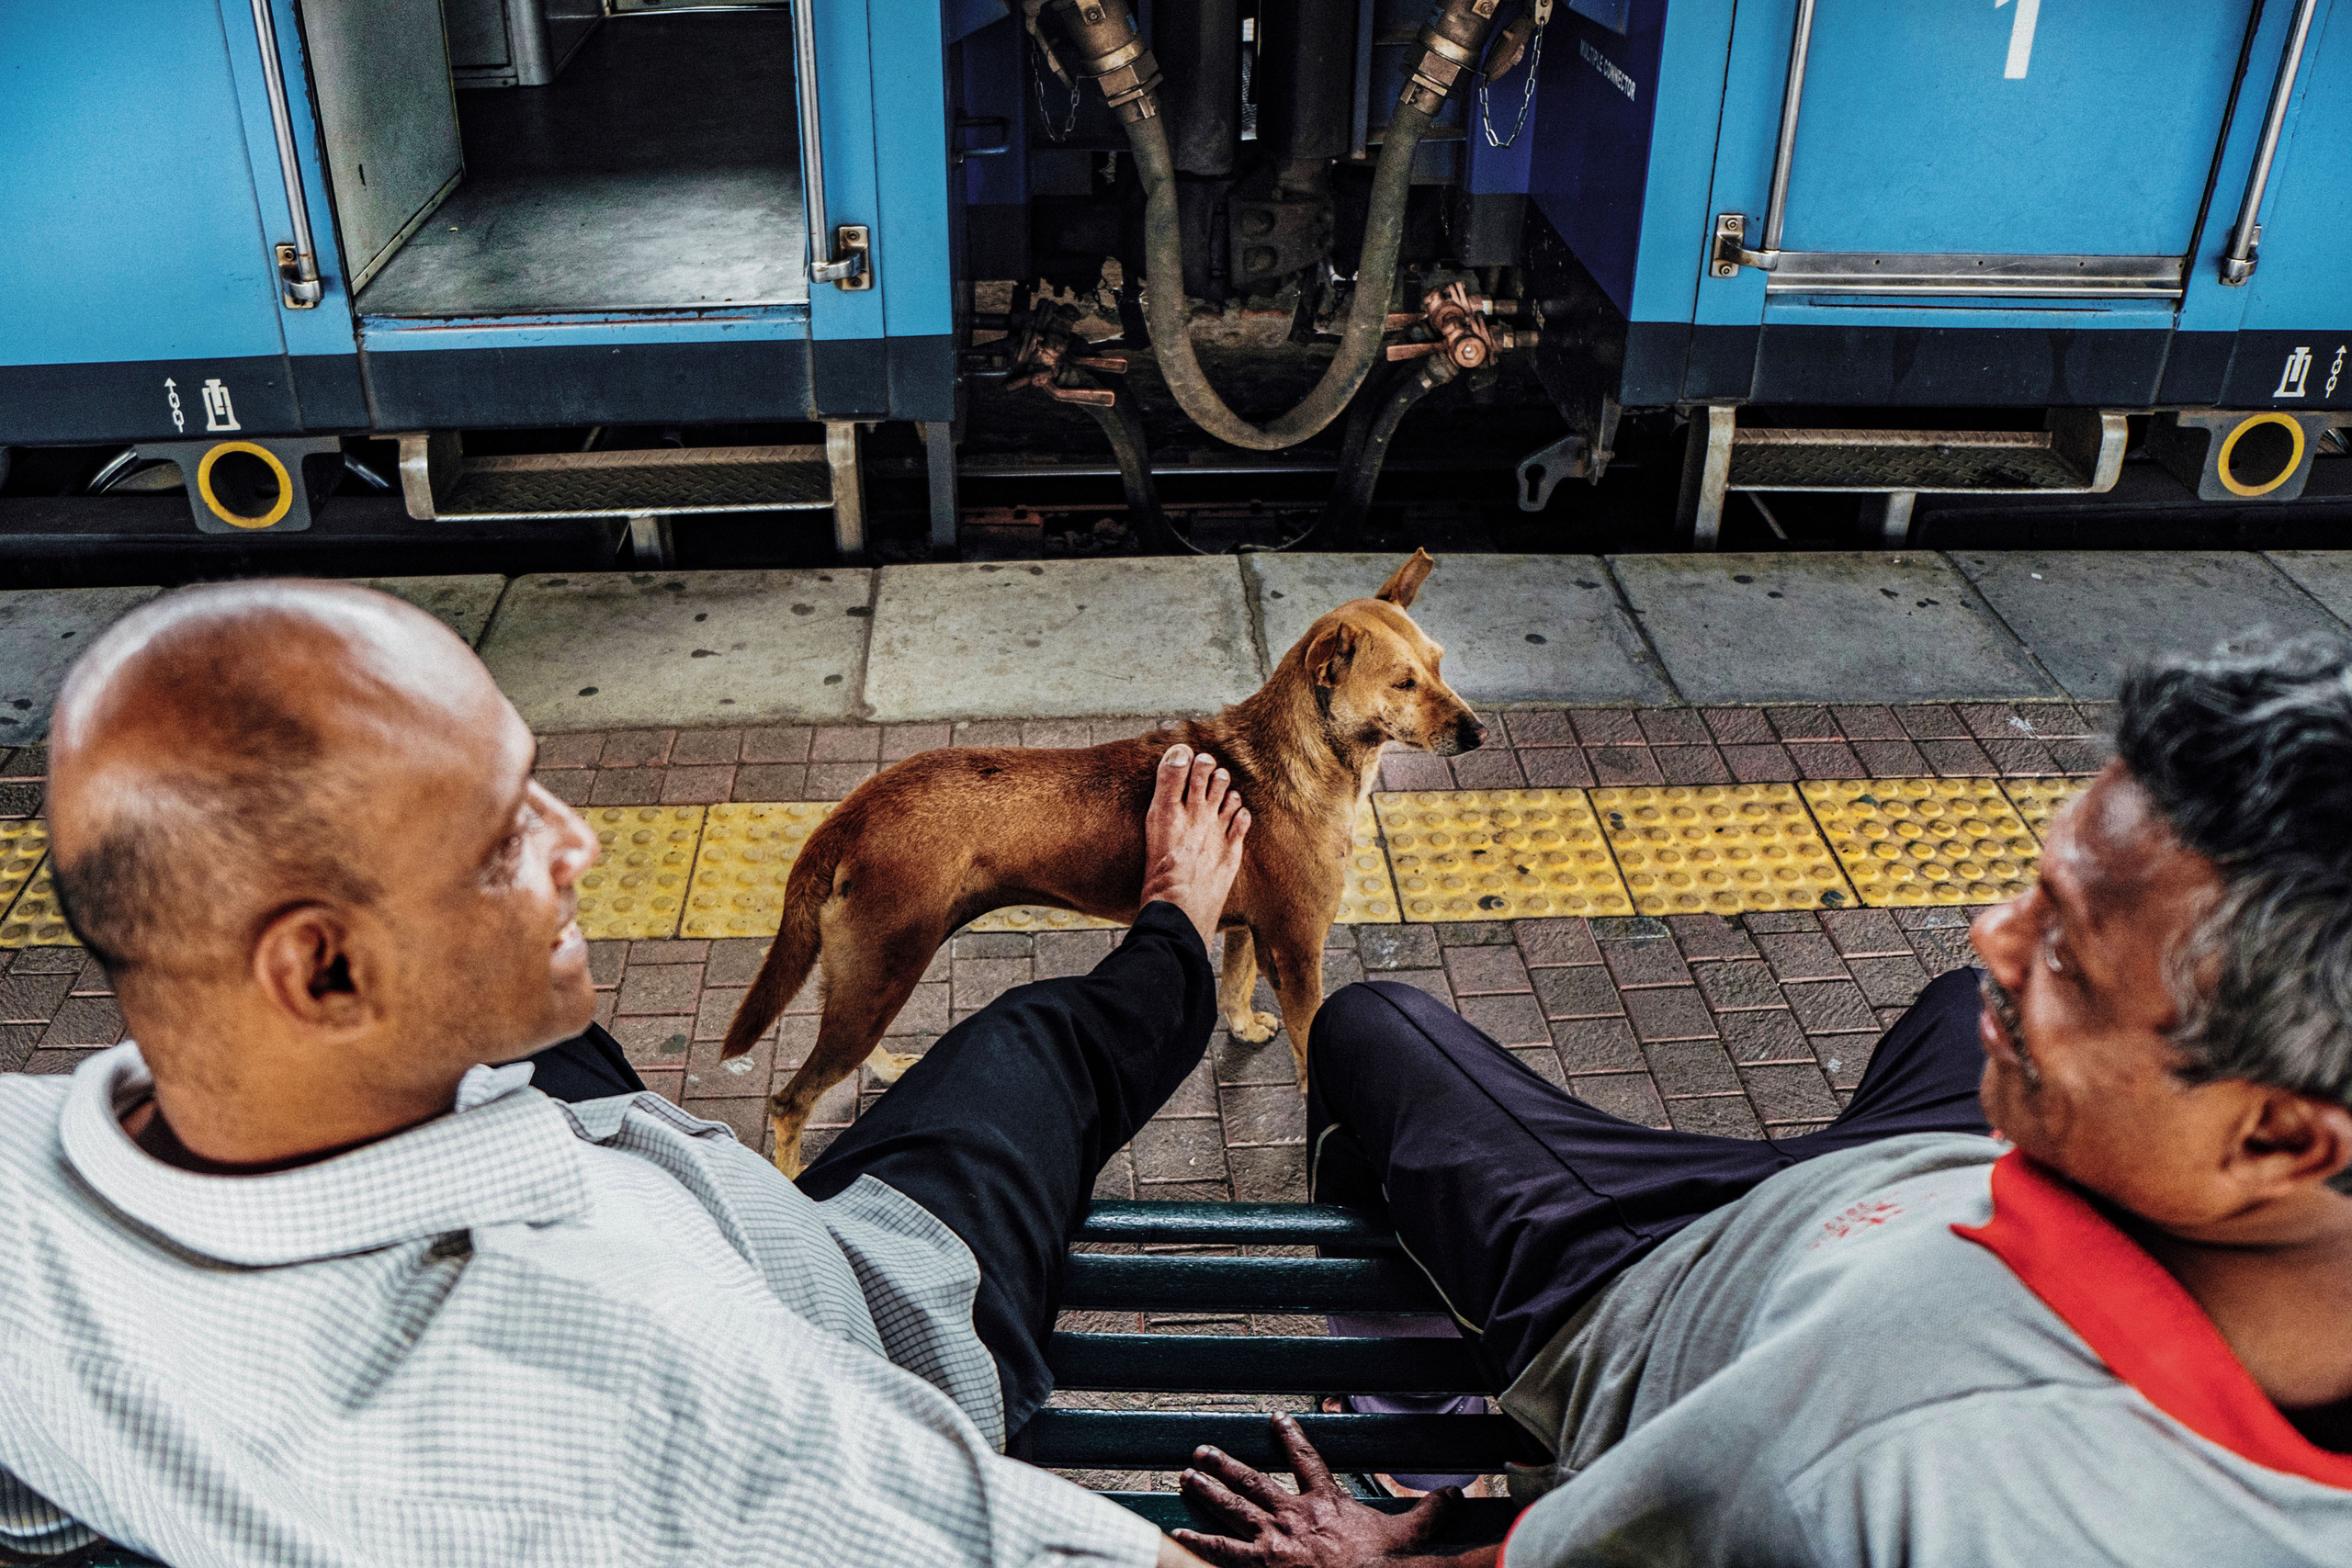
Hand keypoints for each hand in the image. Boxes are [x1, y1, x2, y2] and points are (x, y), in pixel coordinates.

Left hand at [1171, 1413, 1460, 1567]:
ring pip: (1231, 1508)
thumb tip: (1460, 1494)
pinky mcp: (1258, 1564)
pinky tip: (1176, 1532)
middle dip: (1227, 1464)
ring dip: (1207, 1490)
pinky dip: (1197, 1541)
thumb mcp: (1411, 1533)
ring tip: (1185, 1475)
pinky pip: (1221, 1551)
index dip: (1291, 1437)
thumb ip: (1431, 1511)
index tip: (1277, 1419)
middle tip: (1202, 1449)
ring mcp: (1271, 1540)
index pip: (1306, 1460)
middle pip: (1253, 1481)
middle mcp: (1291, 1514)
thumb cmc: (1381, 1563)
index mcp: (1324, 1502)